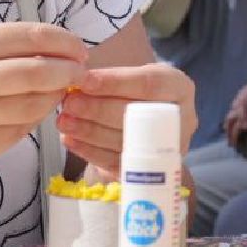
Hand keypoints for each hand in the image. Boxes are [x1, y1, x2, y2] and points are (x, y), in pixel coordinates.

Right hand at [0, 22, 89, 178]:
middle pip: (38, 74)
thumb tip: (55, 50)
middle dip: (68, 71)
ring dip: (53, 98)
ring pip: (33, 107)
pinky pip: (18, 133)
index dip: (62, 42)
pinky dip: (31, 121)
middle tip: (80, 71)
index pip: (28, 38)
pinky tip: (31, 113)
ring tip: (56, 91)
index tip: (78, 48)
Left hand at [58, 62, 196, 177]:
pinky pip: (117, 163)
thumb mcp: (135, 75)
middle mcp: (181, 120)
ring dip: (89, 131)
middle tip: (69, 103)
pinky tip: (71, 140)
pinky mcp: (148, 170)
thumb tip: (76, 80)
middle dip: (98, 109)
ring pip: (125, 141)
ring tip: (64, 121)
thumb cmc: (139, 92)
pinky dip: (90, 151)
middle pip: (137, 115)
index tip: (85, 81)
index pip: (149, 84)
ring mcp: (167, 149)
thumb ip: (111, 78)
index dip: (115, 83)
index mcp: (180, 88)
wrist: (152, 121)